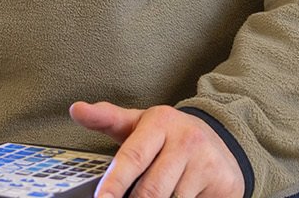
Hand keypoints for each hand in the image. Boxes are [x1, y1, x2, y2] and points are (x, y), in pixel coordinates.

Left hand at [69, 102, 244, 197]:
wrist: (222, 140)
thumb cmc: (169, 137)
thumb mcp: (139, 124)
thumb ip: (107, 119)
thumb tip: (76, 109)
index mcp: (160, 122)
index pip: (133, 157)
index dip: (115, 183)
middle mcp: (186, 138)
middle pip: (151, 188)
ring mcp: (206, 160)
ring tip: (157, 193)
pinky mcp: (223, 181)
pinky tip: (177, 195)